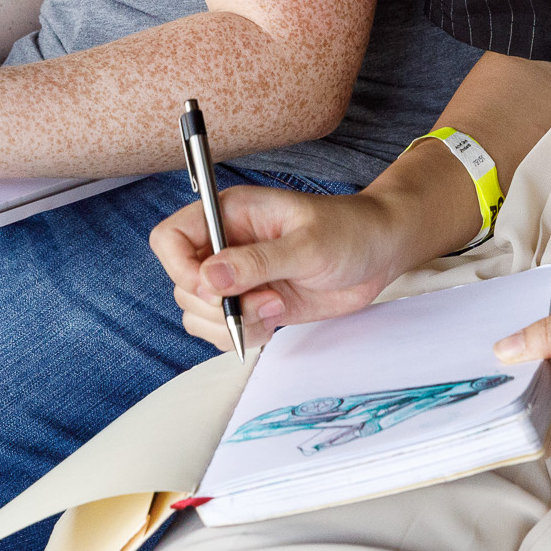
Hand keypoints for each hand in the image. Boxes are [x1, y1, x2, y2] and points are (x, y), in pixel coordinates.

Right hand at [149, 185, 434, 352]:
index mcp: (229, 214)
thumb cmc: (350, 232)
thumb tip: (208, 279)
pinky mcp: (252, 302)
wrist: (380, 253)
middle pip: (182, 284)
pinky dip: (243, 335)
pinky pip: (223, 330)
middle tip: (265, 300)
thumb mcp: (308, 245)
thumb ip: (257, 262)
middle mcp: (226, 245)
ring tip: (275, 308)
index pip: (170, 239)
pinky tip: (277, 319)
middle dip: (216, 305)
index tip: (213, 290)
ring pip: (198, 313)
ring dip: (231, 324)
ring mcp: (237, 277)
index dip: (180, 269)